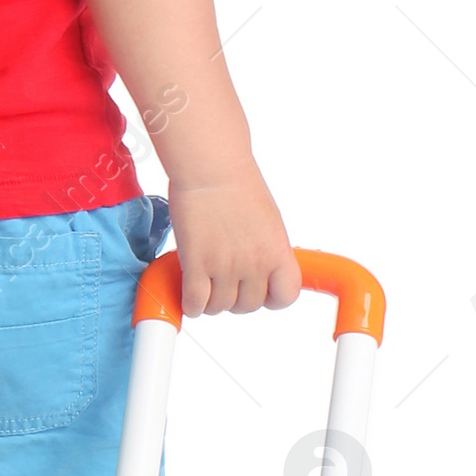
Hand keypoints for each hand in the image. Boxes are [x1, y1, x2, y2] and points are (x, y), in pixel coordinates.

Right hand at [168, 162, 299, 314]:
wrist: (212, 168)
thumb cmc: (238, 185)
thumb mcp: (269, 221)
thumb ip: (267, 249)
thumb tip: (259, 269)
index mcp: (277, 251)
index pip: (286, 296)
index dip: (272, 299)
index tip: (262, 292)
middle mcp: (255, 263)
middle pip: (249, 305)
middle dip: (236, 299)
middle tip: (225, 283)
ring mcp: (226, 266)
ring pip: (220, 307)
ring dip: (211, 301)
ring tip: (205, 284)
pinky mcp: (197, 264)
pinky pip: (196, 302)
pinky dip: (191, 304)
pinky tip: (189, 294)